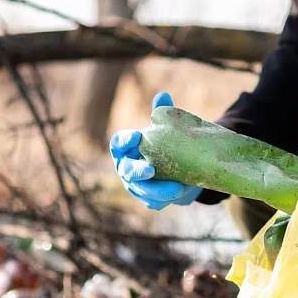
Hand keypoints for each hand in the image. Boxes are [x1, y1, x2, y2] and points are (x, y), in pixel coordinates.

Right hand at [110, 92, 201, 209]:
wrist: (179, 171)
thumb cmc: (165, 145)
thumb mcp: (165, 129)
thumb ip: (162, 114)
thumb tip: (163, 95)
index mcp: (125, 148)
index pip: (118, 143)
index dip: (125, 141)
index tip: (137, 136)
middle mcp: (125, 168)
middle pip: (126, 170)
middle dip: (137, 171)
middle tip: (151, 170)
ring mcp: (135, 186)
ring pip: (141, 190)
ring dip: (158, 190)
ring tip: (177, 187)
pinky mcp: (148, 200)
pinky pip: (154, 202)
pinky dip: (165, 199)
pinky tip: (179, 195)